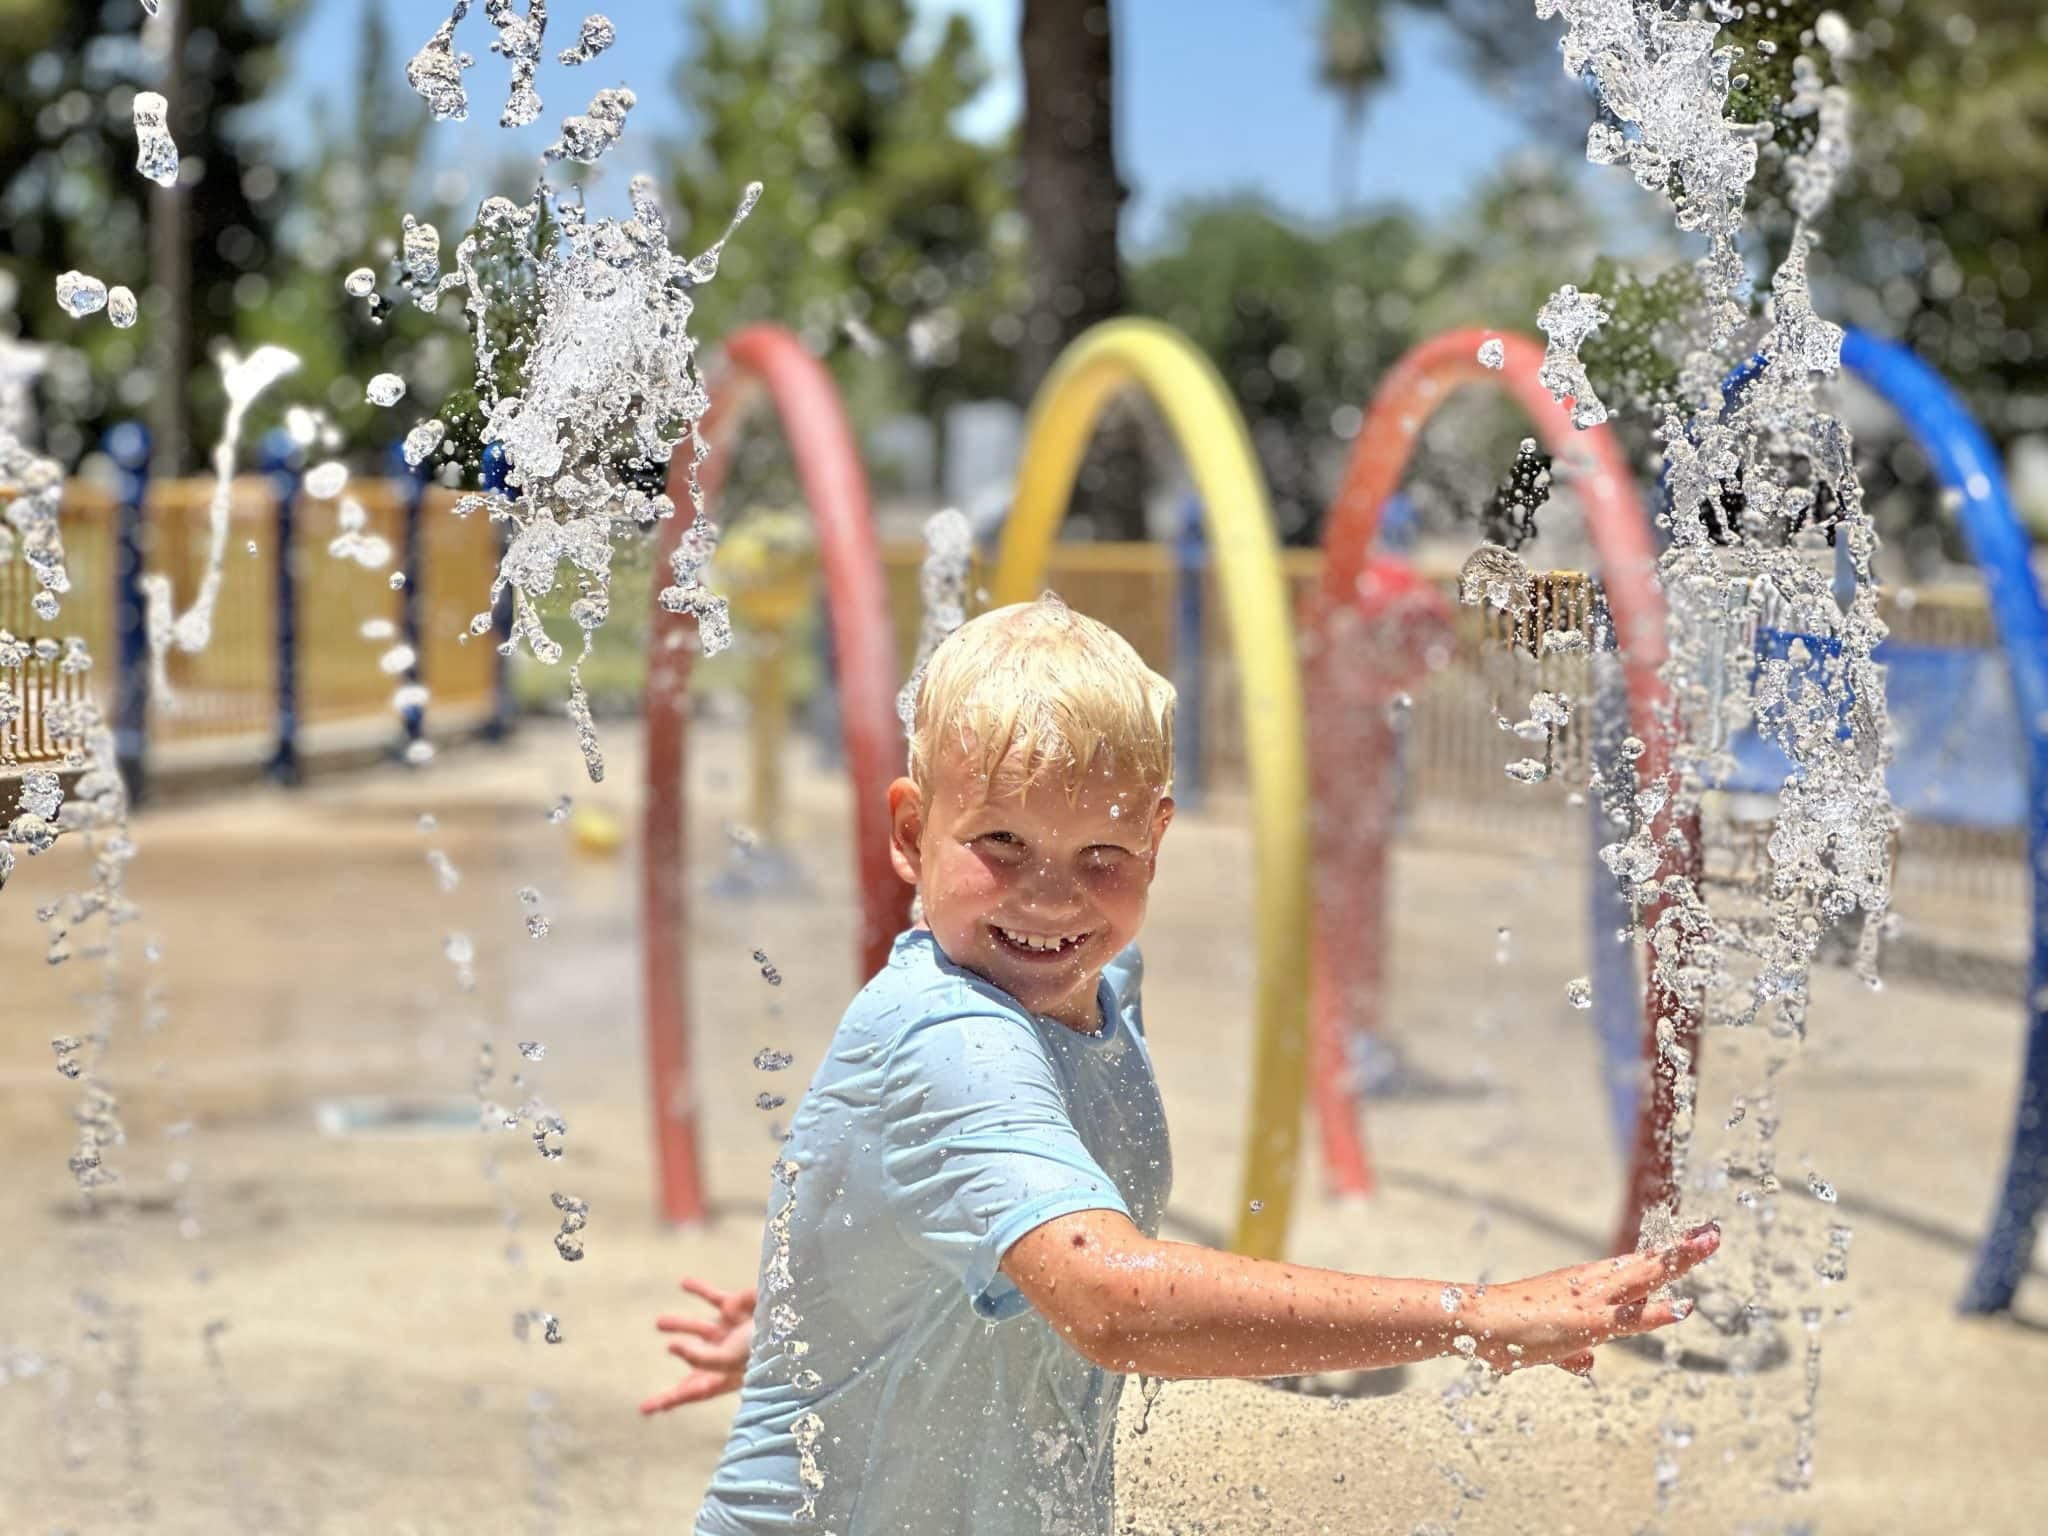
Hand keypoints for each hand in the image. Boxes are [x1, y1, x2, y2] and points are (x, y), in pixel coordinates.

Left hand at [638, 1276, 757, 1414]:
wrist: (794, 1316)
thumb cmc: (765, 1346)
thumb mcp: (729, 1359)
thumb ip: (700, 1358)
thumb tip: (671, 1347)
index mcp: (726, 1374)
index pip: (695, 1390)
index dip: (671, 1399)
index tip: (646, 1409)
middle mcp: (728, 1352)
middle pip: (697, 1361)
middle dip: (680, 1365)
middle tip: (660, 1367)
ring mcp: (733, 1328)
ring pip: (701, 1327)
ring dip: (681, 1323)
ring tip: (659, 1323)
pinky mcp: (738, 1305)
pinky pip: (715, 1297)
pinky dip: (700, 1290)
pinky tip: (684, 1283)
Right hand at [1468, 1222, 1719, 1376]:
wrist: (1477, 1320)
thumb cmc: (1509, 1329)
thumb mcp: (1551, 1344)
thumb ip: (1572, 1353)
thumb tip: (1586, 1364)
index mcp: (1587, 1285)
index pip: (1635, 1267)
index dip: (1665, 1256)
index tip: (1695, 1242)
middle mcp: (1593, 1284)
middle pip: (1646, 1263)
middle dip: (1681, 1251)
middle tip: (1714, 1233)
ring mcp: (1591, 1300)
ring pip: (1643, 1277)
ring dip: (1676, 1263)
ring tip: (1707, 1245)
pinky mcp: (1585, 1322)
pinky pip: (1629, 1317)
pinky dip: (1657, 1312)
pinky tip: (1683, 1307)